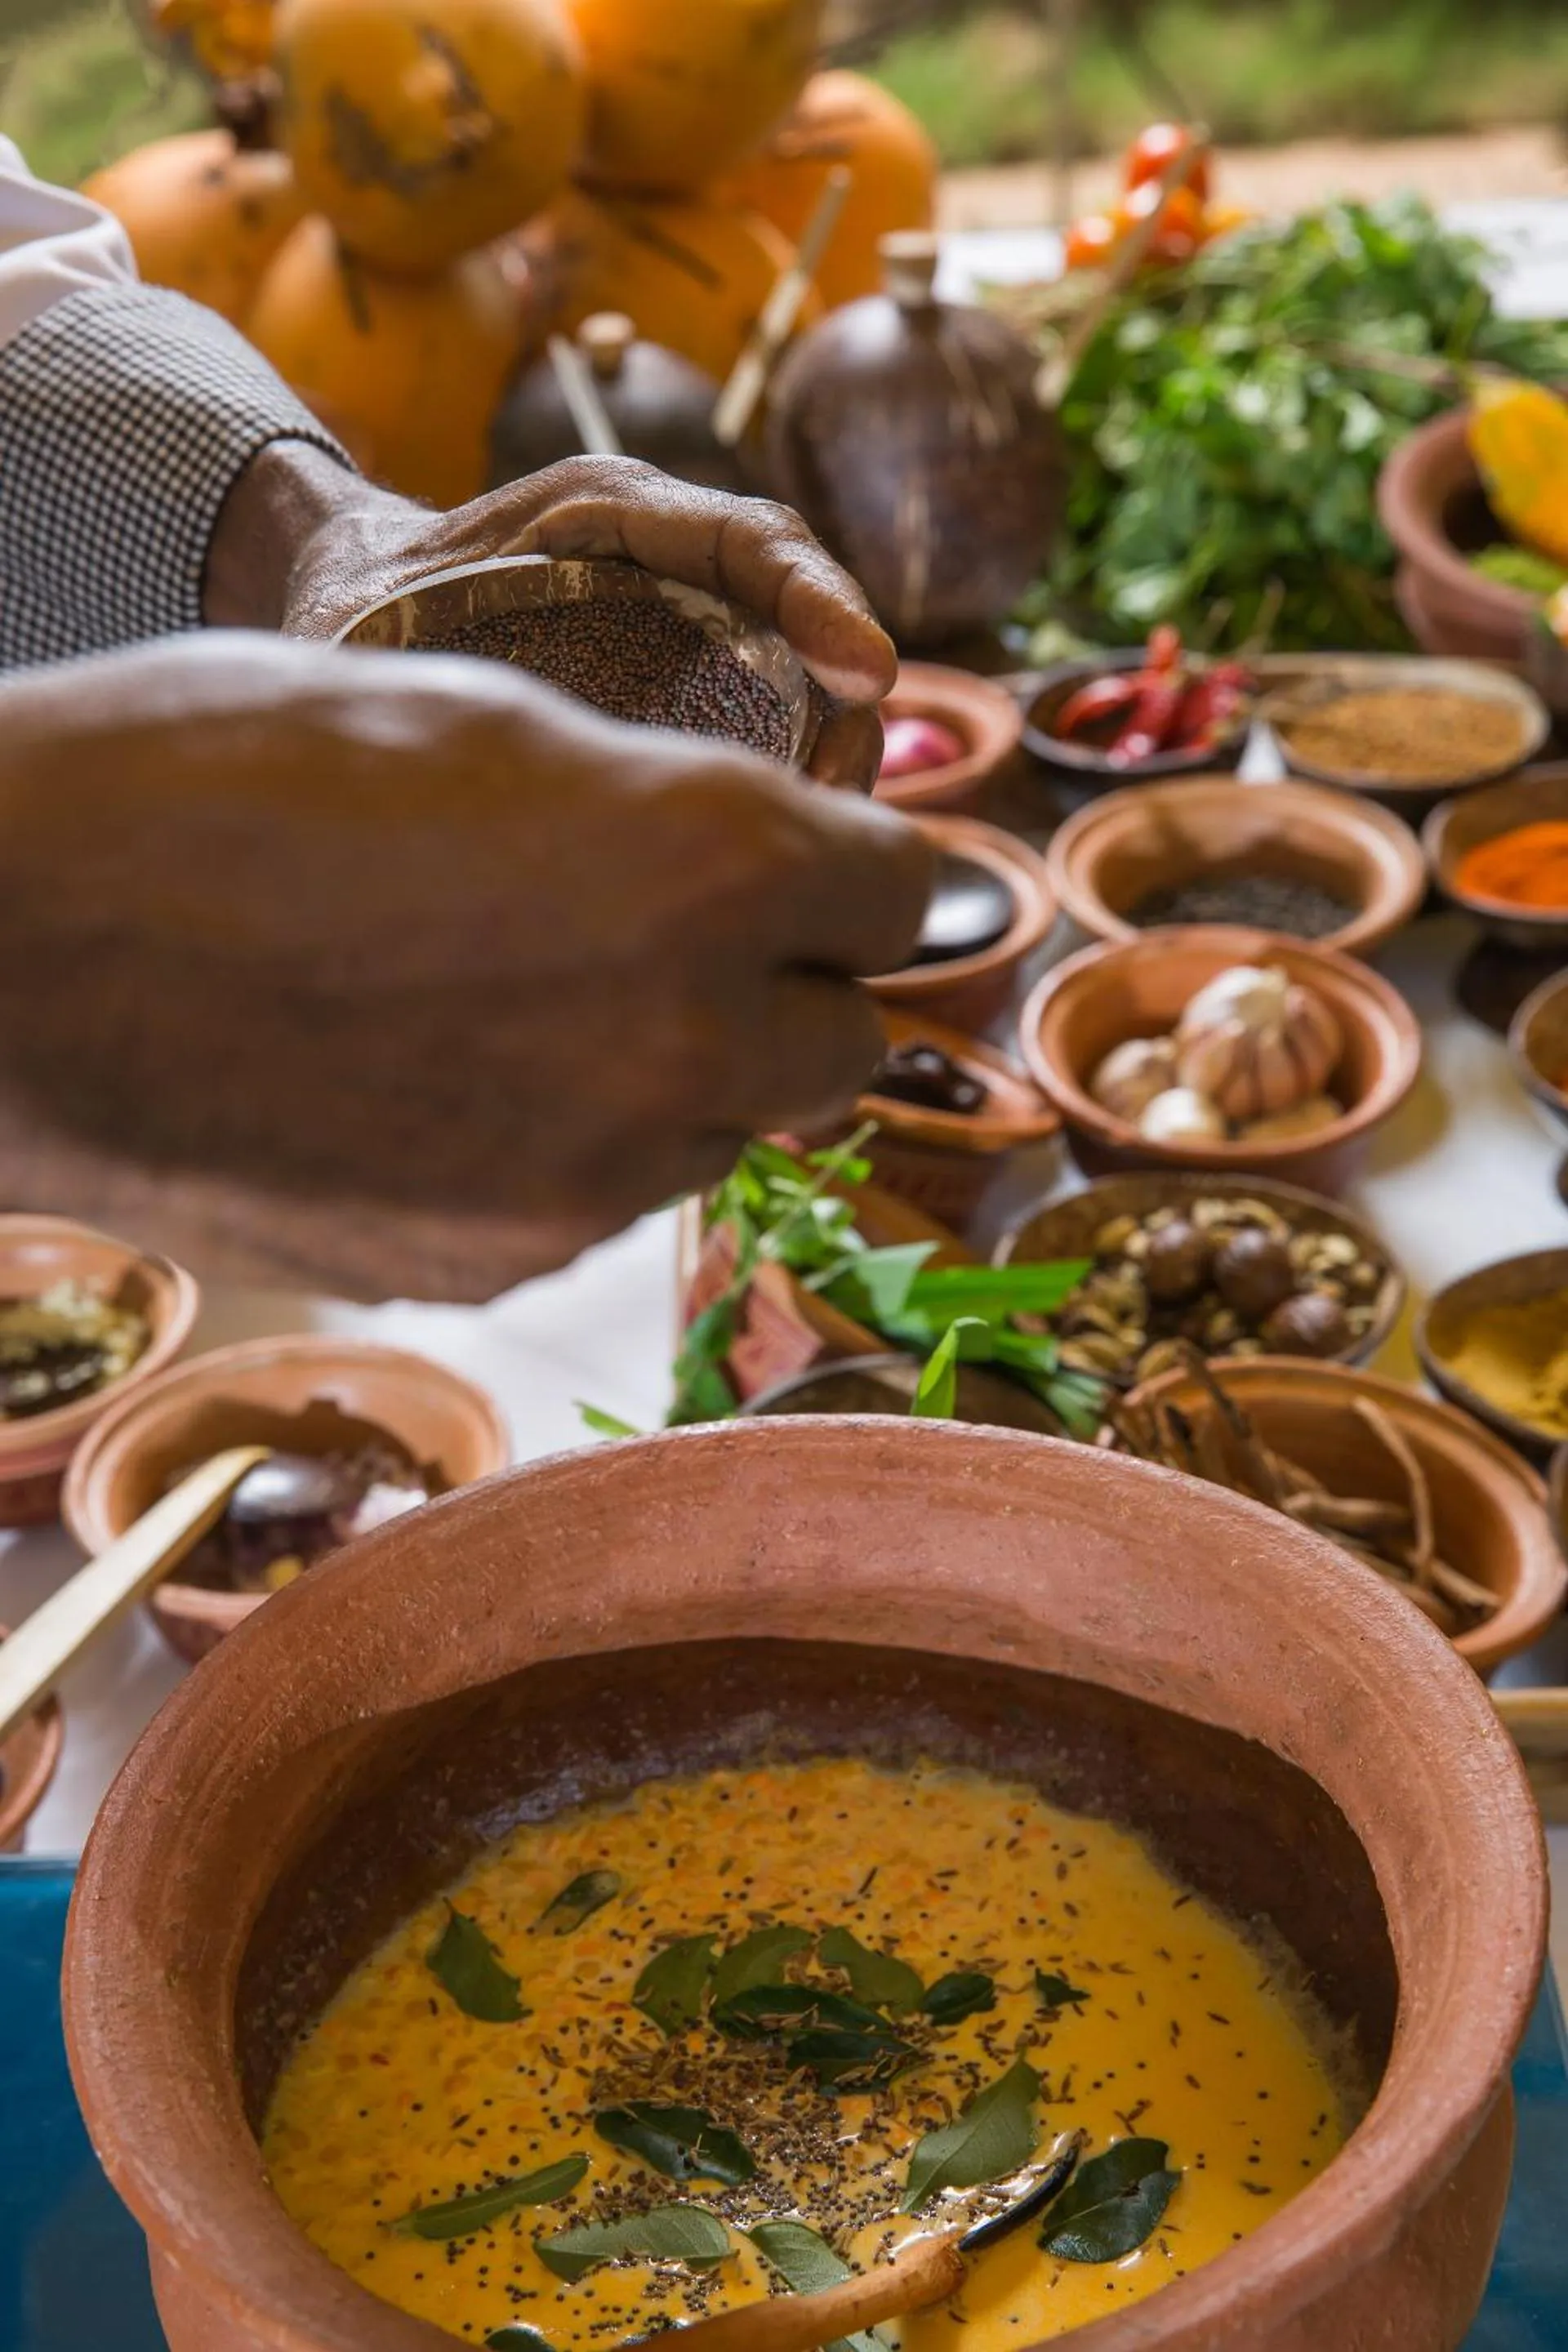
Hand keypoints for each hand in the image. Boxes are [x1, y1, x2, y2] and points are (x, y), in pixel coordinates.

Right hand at [0, 636, 929, 1297]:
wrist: (21, 945)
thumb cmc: (233, 772)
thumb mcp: (493, 721)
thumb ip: (680, 810)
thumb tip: (784, 875)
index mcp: (712, 861)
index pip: (907, 898)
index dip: (871, 878)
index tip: (837, 873)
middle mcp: (686, 1038)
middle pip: (844, 1046)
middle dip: (794, 988)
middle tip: (685, 932)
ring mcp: (594, 1174)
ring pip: (724, 1131)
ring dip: (680, 1069)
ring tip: (521, 989)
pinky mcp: (502, 1258)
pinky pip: (602, 1197)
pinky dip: (571, 1141)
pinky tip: (445, 1069)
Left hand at [206, 445, 894, 789]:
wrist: (351, 601)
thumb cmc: (360, 603)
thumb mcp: (367, 615)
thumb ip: (398, 649)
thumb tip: (430, 731)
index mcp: (603, 513)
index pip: (744, 539)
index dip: (819, 601)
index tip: (867, 674)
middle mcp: (668, 563)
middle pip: (800, 620)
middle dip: (845, 710)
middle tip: (843, 810)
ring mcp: (691, 631)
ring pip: (801, 689)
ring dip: (829, 768)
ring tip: (823, 854)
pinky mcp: (694, 697)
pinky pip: (770, 739)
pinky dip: (791, 799)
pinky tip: (783, 873)